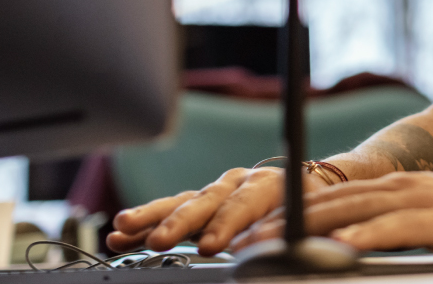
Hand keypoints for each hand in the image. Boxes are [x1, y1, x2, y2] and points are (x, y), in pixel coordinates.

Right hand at [108, 166, 324, 255]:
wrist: (311, 186)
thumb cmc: (313, 206)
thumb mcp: (312, 217)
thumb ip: (292, 231)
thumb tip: (279, 250)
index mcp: (266, 184)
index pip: (243, 206)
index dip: (226, 226)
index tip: (212, 246)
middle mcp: (236, 183)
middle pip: (204, 202)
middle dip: (180, 223)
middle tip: (158, 241)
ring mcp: (216, 191)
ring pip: (180, 203)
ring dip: (150, 218)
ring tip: (122, 230)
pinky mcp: (201, 203)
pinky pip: (170, 211)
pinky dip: (146, 223)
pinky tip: (119, 233)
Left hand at [235, 173, 432, 267]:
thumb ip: (398, 231)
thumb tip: (358, 250)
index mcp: (398, 188)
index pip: (332, 200)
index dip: (287, 214)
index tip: (250, 233)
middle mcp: (402, 187)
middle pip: (329, 203)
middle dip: (278, 223)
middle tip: (237, 242)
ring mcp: (420, 200)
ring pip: (349, 212)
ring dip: (303, 229)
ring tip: (266, 246)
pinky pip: (391, 228)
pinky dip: (359, 237)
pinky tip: (335, 247)